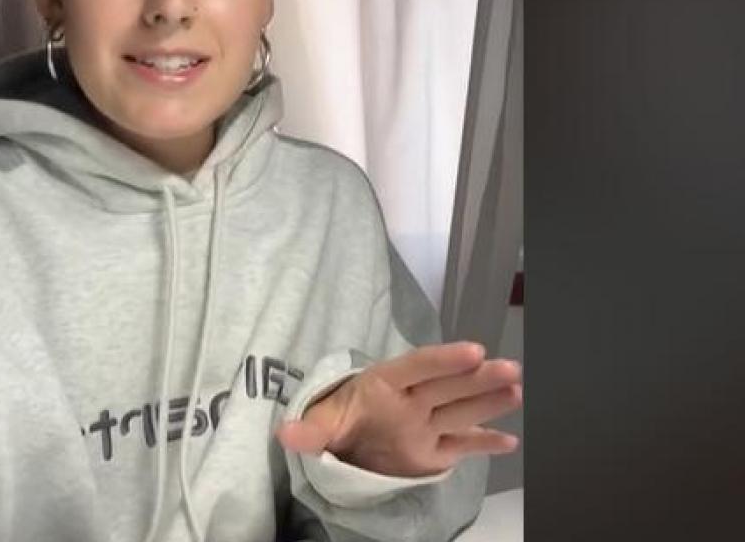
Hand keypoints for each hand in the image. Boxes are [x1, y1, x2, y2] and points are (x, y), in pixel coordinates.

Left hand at [275, 342, 521, 477]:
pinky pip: (463, 444)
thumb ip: (308, 430)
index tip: (472, 350)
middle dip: (478, 376)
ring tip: (516, 387)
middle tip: (508, 366)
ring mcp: (427, 425)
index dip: (442, 359)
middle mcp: (413, 401)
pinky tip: (509, 441)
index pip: (416, 367)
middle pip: (448, 386)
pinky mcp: (435, 451)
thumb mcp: (320, 424)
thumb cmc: (335, 420)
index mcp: (384, 385)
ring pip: (462, 410)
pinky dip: (485, 444)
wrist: (343, 443)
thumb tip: (284, 433)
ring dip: (489, 400)